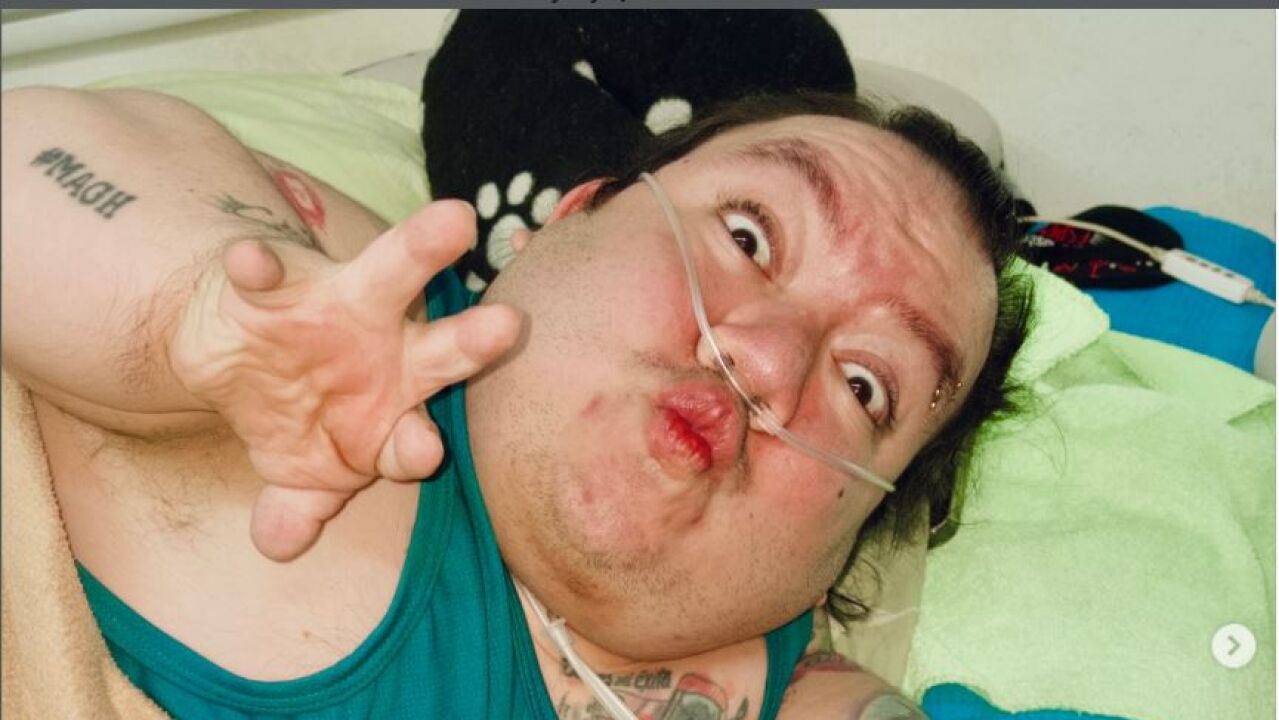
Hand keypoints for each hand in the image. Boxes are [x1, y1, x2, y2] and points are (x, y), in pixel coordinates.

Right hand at [169, 200, 521, 561]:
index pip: (416, 437)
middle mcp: (385, 351)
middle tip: (509, 327)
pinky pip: (268, 270)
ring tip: (456, 221)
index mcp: (397, 409)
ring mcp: (339, 307)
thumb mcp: (296, 473)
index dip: (416, 448)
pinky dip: (257, 265)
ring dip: (419, 250)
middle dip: (472, 342)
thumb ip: (297, 507)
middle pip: (439, 348)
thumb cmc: (293, 414)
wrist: (232, 351)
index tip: (424, 452)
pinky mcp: (278, 281)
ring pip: (388, 275)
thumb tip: (277, 547)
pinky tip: (249, 262)